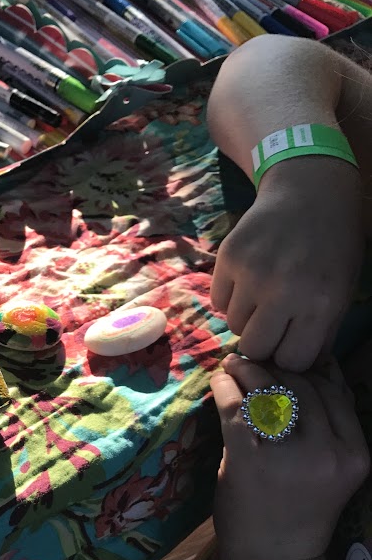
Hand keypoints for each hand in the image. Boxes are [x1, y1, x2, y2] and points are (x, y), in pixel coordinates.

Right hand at [210, 159, 362, 371]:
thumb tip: (296, 368)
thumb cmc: (333, 246)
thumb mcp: (341, 291)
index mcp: (319, 304)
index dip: (290, 355)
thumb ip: (321, 332)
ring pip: (233, 324)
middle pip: (256, 348)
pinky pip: (218, 300)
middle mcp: (283, 291)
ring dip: (246, 317)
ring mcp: (252, 273)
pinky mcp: (228, 257)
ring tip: (261, 295)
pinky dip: (230, 297)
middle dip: (263, 341)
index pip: (291, 361)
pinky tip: (247, 279)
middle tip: (272, 322)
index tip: (291, 342)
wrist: (310, 192)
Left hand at [210, 353, 368, 559]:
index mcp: (355, 454)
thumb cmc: (297, 508)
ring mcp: (290, 459)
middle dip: (275, 366)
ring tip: (233, 363)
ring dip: (249, 370)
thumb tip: (314, 367)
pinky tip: (219, 381)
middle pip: (303, 387)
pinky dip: (225, 388)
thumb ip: (326, 424)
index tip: (286, 359)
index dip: (308, 368)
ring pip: (271, 392)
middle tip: (252, 356)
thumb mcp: (328, 466)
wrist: (274, 558)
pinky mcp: (250, 462)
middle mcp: (330, 453)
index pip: (334, 392)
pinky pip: (237, 409)